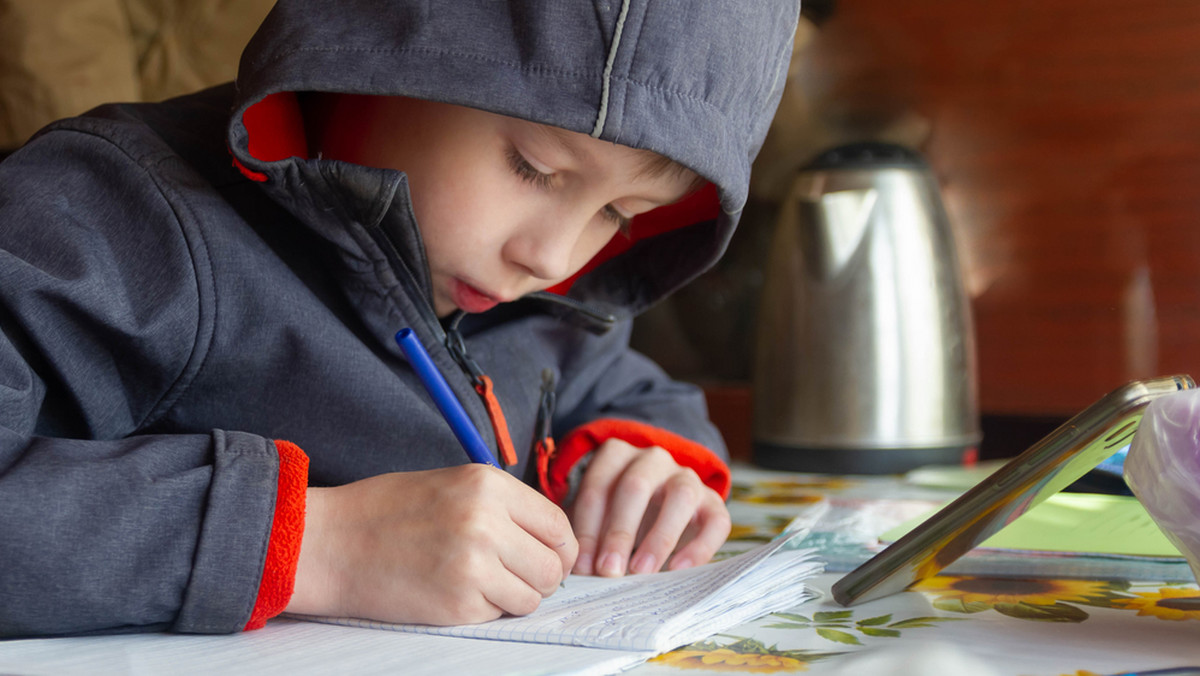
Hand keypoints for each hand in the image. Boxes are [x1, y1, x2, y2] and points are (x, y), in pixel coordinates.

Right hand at [285, 464, 577, 624]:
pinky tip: (455, 592)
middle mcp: (486, 521)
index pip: (558, 524)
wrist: (331, 543)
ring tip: (481, 583)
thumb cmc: (386, 512)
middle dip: (541, 577)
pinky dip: (485, 610)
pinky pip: (498, 614)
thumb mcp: (453, 485)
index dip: (561, 547)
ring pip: (532, 596)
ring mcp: (473, 565)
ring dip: (515, 596)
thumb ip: (504, 506)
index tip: (550, 557)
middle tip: (516, 576)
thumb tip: (552, 539)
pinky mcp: (458, 604)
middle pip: (553, 566)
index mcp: (488, 484)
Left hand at [568, 439, 730, 576]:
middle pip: (635, 487)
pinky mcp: (713, 502)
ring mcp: (687, 477)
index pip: (599, 486)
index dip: (588, 528)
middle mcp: (654, 459)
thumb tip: (579, 573)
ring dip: (658, 537)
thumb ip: (589, 535)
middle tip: (608, 570)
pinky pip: (715, 521)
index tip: (583, 566)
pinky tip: (677, 569)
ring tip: (641, 571)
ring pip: (680, 497)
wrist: (664, 504)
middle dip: (619, 531)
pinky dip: (698, 547)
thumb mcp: (600, 515)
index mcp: (617, 455)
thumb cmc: (621, 514)